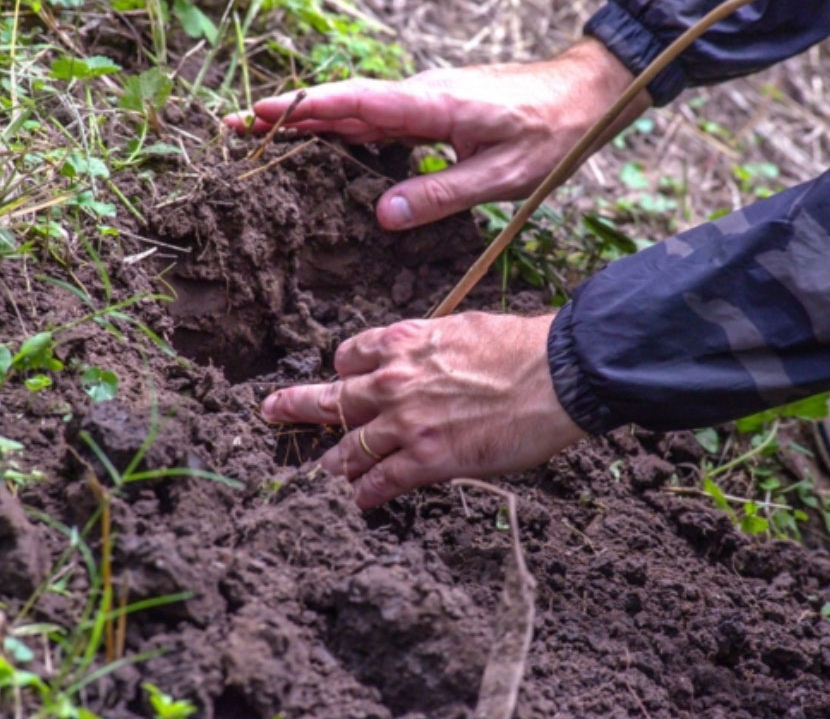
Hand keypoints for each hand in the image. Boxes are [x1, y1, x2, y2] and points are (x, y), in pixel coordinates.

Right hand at [223, 38, 648, 229]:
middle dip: (289, 114)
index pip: (355, 104)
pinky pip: (379, 117)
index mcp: (432, 105)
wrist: (583, 94)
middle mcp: (421, 95)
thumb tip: (382, 217)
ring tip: (263, 134)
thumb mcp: (501, 176)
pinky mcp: (434, 108)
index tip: (258, 115)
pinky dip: (344, 127)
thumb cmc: (550, 134)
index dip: (305, 110)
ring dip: (311, 120)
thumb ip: (441, 195)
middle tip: (235, 127)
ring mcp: (426, 99)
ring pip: (357, 109)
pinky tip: (327, 143)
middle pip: (343, 103)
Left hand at [262, 312, 584, 508]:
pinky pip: (380, 482)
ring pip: (350, 447)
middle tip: (271, 411)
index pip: (351, 355)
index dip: (345, 369)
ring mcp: (406, 423)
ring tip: (325, 472)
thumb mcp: (464, 328)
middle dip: (296, 406)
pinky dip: (365, 493)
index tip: (344, 377)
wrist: (558, 375)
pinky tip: (358, 501)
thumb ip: (432, 346)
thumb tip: (431, 358)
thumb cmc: (523, 347)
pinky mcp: (426, 460)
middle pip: (332, 399)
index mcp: (404, 341)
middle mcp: (394, 381)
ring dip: (335, 462)